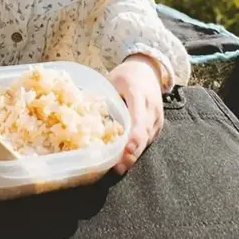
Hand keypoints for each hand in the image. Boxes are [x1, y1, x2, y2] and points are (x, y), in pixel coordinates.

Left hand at [110, 54, 164, 174]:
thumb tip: (80, 112)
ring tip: (118, 167)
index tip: (126, 149)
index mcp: (138, 93)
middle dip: (132, 152)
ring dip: (134, 154)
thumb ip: (101, 97)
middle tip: (117, 168)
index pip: (138, 117)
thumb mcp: (112, 80)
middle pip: (144, 134)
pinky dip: (137, 149)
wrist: (148, 70)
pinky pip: (148, 140)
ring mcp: (157, 118)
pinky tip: (125, 158)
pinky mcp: (158, 126)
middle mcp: (151, 108)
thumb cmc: (126, 76)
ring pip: (147, 140)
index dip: (133, 136)